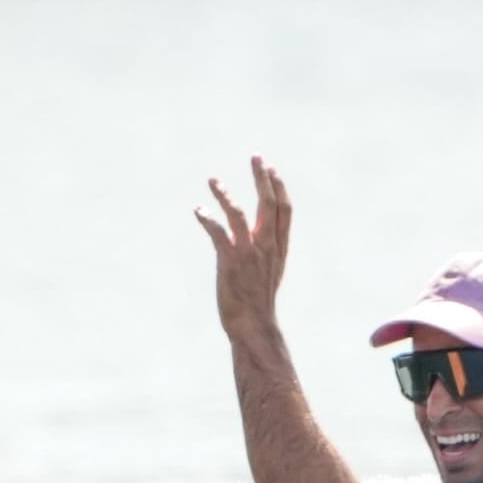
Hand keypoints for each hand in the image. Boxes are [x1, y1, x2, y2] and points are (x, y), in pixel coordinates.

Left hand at [194, 156, 291, 334]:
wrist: (253, 325)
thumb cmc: (258, 302)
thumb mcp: (270, 273)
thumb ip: (268, 251)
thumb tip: (263, 238)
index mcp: (279, 248)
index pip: (284, 210)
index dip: (279, 187)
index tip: (271, 169)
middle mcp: (267, 246)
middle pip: (268, 204)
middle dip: (262, 178)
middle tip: (256, 157)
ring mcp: (249, 253)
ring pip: (239, 214)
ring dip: (225, 194)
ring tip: (212, 180)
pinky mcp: (230, 261)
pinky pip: (218, 232)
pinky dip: (207, 218)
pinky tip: (198, 209)